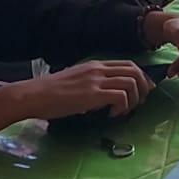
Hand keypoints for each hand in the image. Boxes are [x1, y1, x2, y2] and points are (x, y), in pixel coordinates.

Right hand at [14, 60, 155, 118]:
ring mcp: (95, 81)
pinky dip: (123, 106)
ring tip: (126, 110)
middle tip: (140, 102)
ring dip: (135, 98)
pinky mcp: (92, 94)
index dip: (141, 77)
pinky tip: (113, 114)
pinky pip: (120, 96)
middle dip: (144, 87)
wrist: (34, 95)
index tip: (143, 91)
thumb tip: (106, 94)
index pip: (128, 64)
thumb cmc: (51, 92)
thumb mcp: (76, 80)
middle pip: (134, 71)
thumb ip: (93, 82)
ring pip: (131, 82)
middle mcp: (98, 69)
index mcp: (95, 65)